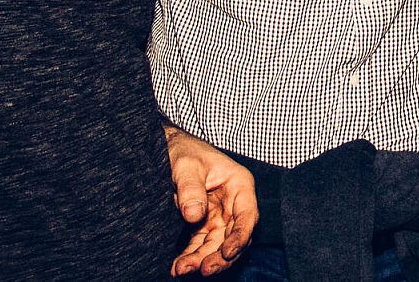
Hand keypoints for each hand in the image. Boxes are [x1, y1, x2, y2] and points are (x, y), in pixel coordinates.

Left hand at [165, 124, 257, 276]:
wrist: (171, 149)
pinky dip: (191, 256)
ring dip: (202, 259)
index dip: (240, 236)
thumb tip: (193, 215)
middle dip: (218, 256)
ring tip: (181, 270)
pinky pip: (201, 245)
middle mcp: (234, 203)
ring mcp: (220, 215)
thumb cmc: (183, 152)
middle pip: (234, 236)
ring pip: (217, 245)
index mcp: (239, 185)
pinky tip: (178, 267)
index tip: (227, 252)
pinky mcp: (205, 224)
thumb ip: (190, 188)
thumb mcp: (185, 165)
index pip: (248, 215)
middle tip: (201, 269)